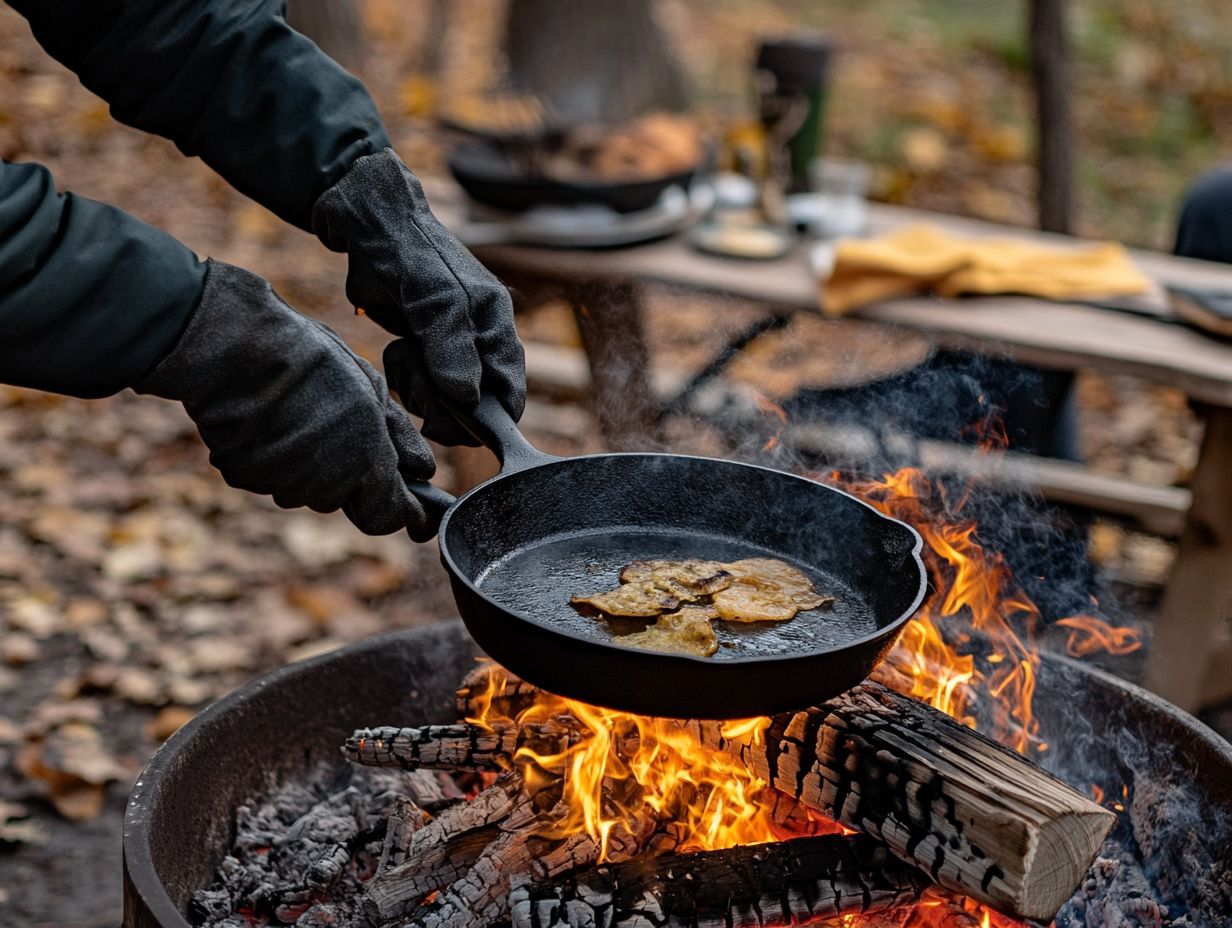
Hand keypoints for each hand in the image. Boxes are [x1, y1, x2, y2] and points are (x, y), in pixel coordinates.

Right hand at [136, 260, 437, 538]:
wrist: (237, 344)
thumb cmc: (310, 358)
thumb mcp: (370, 385)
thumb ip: (399, 436)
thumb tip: (423, 471)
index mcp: (364, 458)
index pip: (387, 515)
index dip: (402, 514)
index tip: (413, 512)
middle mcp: (325, 481)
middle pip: (341, 499)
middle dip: (344, 475)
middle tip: (330, 424)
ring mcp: (282, 482)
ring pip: (303, 489)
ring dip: (304, 465)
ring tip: (292, 413)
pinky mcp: (244, 476)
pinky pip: (266, 477)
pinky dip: (268, 457)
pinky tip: (264, 419)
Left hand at [311, 147, 525, 444]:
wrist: (363, 217)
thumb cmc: (403, 246)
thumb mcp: (430, 294)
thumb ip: (451, 344)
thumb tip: (469, 397)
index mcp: (494, 321)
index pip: (508, 390)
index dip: (489, 417)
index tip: (455, 423)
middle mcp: (477, 336)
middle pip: (473, 403)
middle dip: (443, 401)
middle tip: (414, 379)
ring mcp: (448, 342)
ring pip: (442, 397)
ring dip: (418, 385)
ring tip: (400, 352)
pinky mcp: (421, 344)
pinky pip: (417, 382)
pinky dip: (403, 374)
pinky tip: (395, 348)